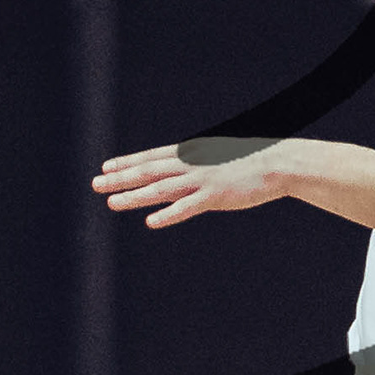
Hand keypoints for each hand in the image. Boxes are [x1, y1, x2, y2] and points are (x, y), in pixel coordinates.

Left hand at [94, 136, 296, 227]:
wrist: (278, 162)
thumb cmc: (250, 161)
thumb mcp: (217, 157)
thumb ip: (198, 165)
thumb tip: (183, 171)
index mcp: (191, 153)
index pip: (152, 157)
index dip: (127, 162)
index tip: (106, 166)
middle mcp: (191, 164)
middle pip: (149, 171)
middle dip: (121, 178)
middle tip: (96, 184)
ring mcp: (202, 180)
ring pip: (161, 189)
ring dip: (134, 196)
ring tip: (112, 203)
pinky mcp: (215, 197)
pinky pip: (186, 208)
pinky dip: (168, 214)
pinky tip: (150, 222)